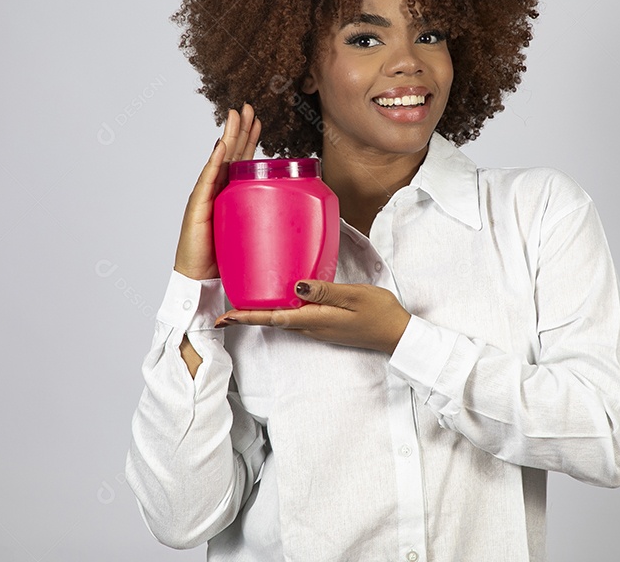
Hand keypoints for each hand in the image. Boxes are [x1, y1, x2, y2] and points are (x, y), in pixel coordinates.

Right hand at [173, 103, 260, 280]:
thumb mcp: (251, 235)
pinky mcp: (198, 207)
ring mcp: (205, 196)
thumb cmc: (224, 260)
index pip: (240, 161)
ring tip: (236, 116)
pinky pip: (208, 180)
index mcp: (229, 194)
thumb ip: (265, 222)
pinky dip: (215, 162)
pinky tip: (221, 145)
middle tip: (249, 107)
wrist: (200, 281)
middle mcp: (216, 191)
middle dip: (240, 129)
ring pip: (220, 160)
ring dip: (229, 136)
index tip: (258, 120)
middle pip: (230, 153)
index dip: (248, 140)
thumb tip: (297, 222)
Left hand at [217, 280, 411, 354]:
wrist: (397, 334)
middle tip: (222, 312)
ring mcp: (318, 328)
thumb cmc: (380, 312)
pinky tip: (277, 303)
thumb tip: (295, 285)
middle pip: (271, 322)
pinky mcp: (325, 325)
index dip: (246, 317)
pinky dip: (278, 313)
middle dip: (246, 317)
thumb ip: (324, 291)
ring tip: (241, 306)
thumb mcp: (354, 296)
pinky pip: (294, 319)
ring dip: (260, 316)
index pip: (273, 318)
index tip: (224, 317)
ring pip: (282, 321)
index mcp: (315, 319)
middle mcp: (312, 327)